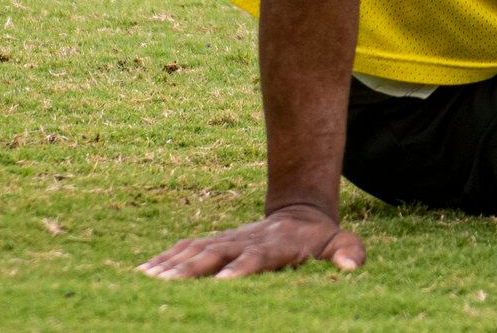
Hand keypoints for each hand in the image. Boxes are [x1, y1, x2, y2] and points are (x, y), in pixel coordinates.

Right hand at [139, 203, 363, 280]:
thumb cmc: (319, 239)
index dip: (241, 269)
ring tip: (146, 279)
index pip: (256, 257)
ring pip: (195, 250)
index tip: (224, 282)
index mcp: (275, 245)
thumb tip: (352, 267)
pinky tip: (144, 272)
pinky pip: (186, 248)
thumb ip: (347, 252)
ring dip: (171, 264)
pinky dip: (165, 258)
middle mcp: (245, 240)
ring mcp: (228, 239)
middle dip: (191, 268)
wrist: (299, 213)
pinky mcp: (215, 242)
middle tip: (166, 284)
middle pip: (216, 253)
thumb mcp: (340, 242)